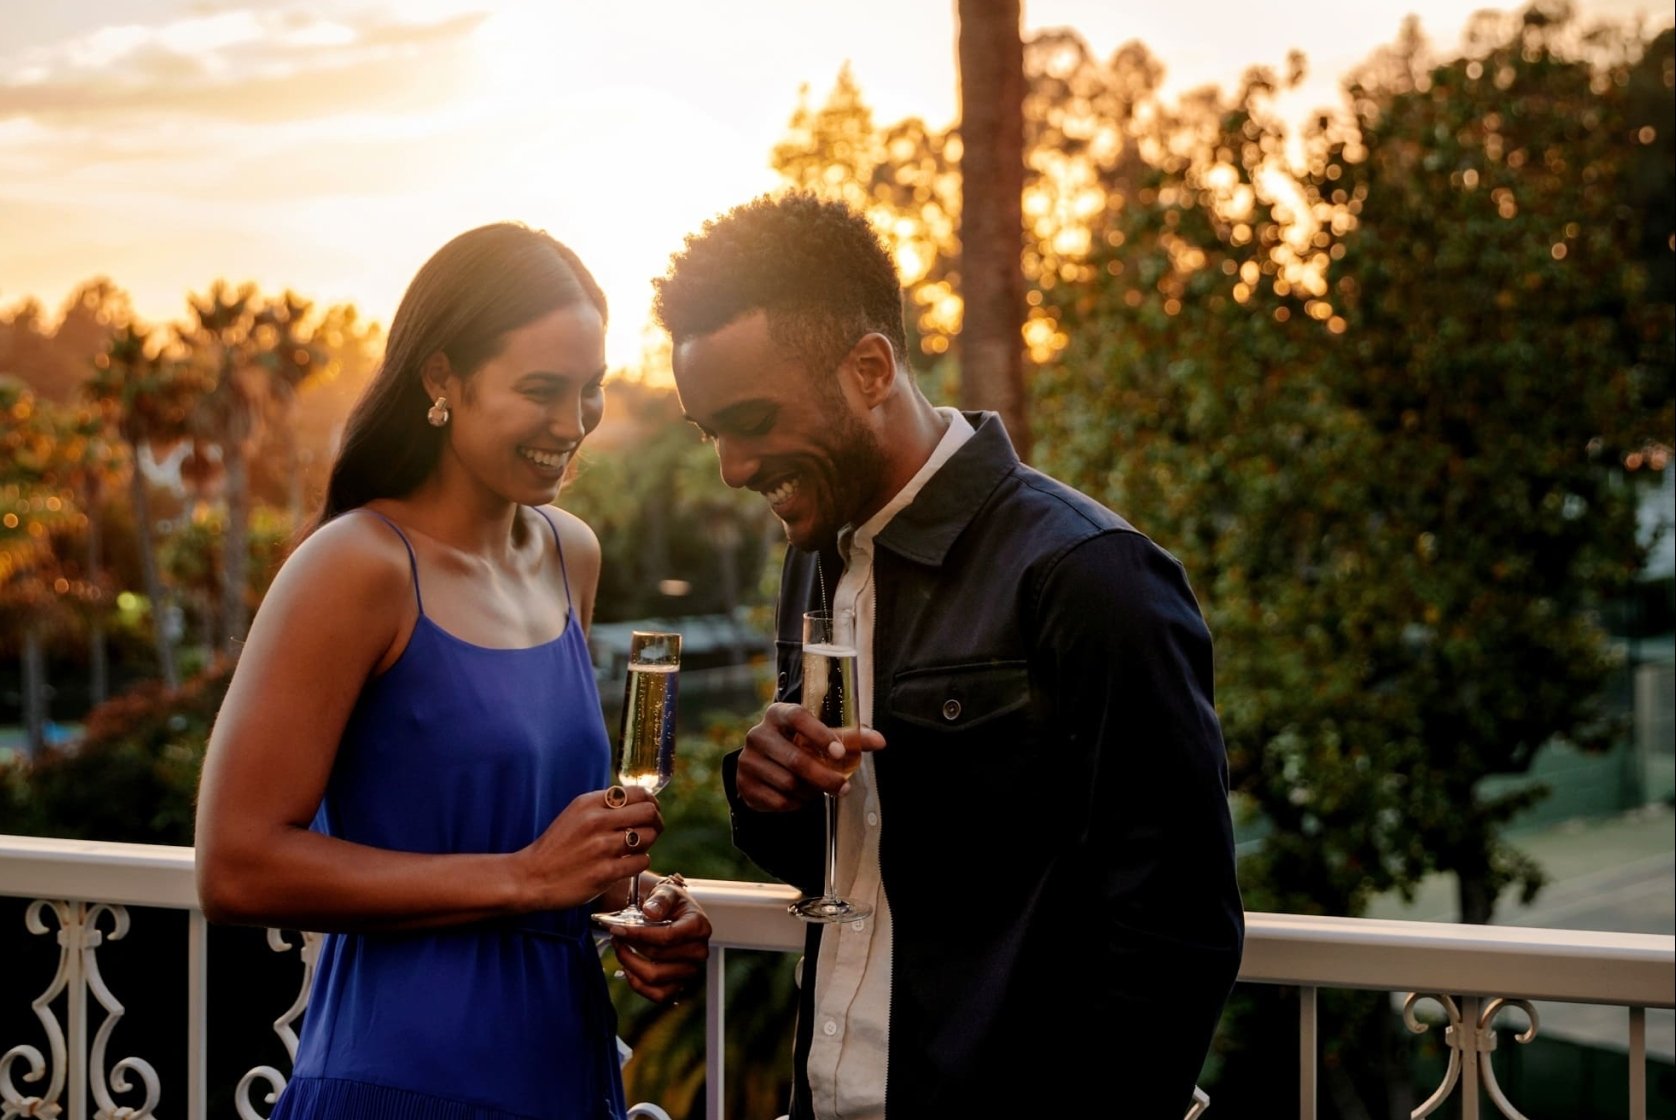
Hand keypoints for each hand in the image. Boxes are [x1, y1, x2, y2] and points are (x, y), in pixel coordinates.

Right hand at [517, 786, 662, 911]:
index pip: (638, 792)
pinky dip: (639, 863)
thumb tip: (640, 801)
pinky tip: (627, 865)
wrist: (531, 877)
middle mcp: (596, 821)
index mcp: (589, 803)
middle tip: (651, 831)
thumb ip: (604, 806)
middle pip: (649, 812)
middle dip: (656, 821)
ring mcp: (601, 847)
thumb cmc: (557, 846)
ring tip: (634, 850)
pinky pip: (641, 861)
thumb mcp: (576, 815)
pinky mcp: (604, 873)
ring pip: (648, 836)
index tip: (650, 812)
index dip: (651, 802)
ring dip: (647, 844)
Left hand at [610, 876, 711, 1002]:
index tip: (618, 929)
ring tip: (620, 948)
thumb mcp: (666, 892)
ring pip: (655, 977)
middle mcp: (699, 951)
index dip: (639, 934)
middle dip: (631, 944)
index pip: (668, 936)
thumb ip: (660, 899)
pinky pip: (657, 995)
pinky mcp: (680, 985)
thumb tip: (650, 912)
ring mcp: (690, 970)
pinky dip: (638, 984)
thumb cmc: (669, 903)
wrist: (672, 914)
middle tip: (616, 934)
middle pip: (658, 955)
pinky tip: (628, 967)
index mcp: (699, 926)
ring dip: (630, 963)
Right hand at [735, 702, 885, 812]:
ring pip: (788, 783)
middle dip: (824, 777)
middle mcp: (758, 734)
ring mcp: (748, 760)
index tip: (839, 753)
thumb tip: (881, 741)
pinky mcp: (743, 784)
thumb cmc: (799, 744)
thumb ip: (850, 738)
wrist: (764, 764)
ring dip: (810, 792)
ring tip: (816, 789)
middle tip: (844, 788)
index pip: (797, 717)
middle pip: (795, 759)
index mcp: (777, 714)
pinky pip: (778, 801)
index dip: (819, 734)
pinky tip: (799, 797)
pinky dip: (795, 803)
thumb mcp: (821, 736)